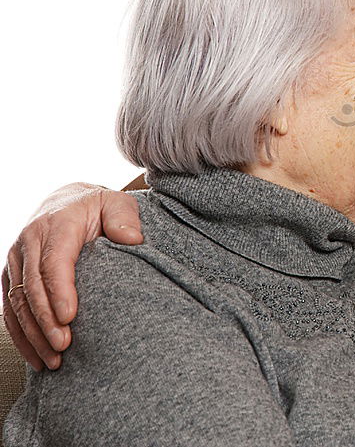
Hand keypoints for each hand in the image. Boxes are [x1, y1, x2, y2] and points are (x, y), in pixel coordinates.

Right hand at [3, 183, 142, 369]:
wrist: (66, 202)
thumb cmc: (97, 207)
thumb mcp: (115, 203)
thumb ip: (124, 217)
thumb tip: (132, 238)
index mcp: (56, 225)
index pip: (54, 261)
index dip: (59, 290)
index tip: (70, 316)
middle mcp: (29, 243)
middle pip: (32, 287)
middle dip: (45, 320)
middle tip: (64, 346)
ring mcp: (17, 261)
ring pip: (17, 303)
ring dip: (33, 334)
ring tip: (53, 361)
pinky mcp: (12, 277)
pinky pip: (11, 309)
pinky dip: (21, 335)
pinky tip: (36, 358)